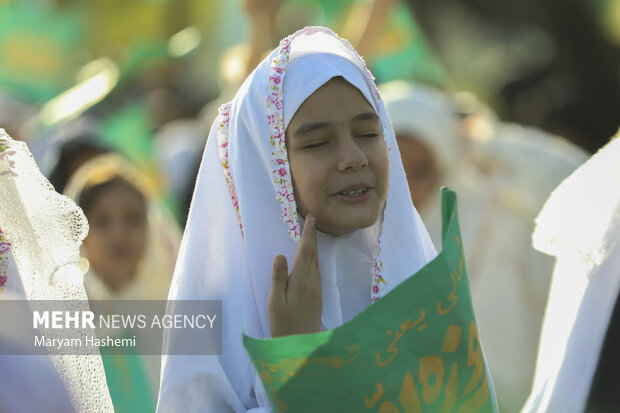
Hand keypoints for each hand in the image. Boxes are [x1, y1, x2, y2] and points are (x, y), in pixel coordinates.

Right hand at [268, 215, 321, 336]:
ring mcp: (316, 288)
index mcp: (301, 281)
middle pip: (313, 254)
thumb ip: (277, 278)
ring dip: (313, 246)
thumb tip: (279, 255)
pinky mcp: (317, 295)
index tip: (311, 218)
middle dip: (312, 236)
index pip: (305, 252)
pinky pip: (316, 270)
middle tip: (312, 219)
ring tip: (310, 233)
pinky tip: (311, 257)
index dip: (308, 234)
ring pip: (316, 262)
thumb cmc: (284, 324)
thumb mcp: (275, 302)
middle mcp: (312, 282)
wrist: (302, 345)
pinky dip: (313, 258)